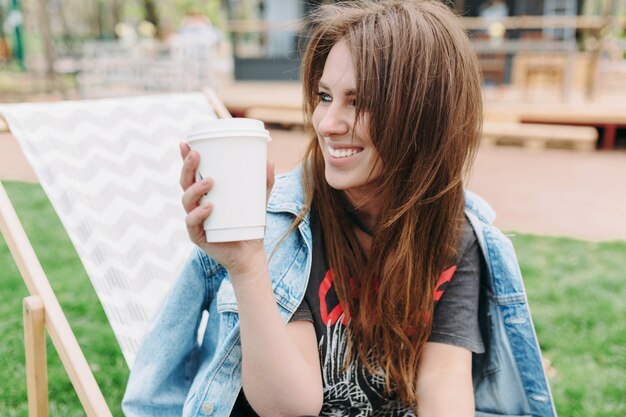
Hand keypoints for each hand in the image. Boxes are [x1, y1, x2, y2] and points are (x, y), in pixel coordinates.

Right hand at [179, 142, 274, 275]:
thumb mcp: (258, 199)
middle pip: (184, 183)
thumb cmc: (249, 223)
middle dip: (187, 167)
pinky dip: (199, 214)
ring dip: (195, 189)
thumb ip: (264, 182)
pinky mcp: (198, 236)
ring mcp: (195, 220)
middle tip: (197, 155)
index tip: (186, 143)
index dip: (185, 159)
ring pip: (187, 201)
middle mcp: (195, 205)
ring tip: (210, 181)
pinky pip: (192, 223)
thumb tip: (269, 161)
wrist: (250, 254)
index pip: (191, 173)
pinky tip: (208, 207)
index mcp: (204, 193)